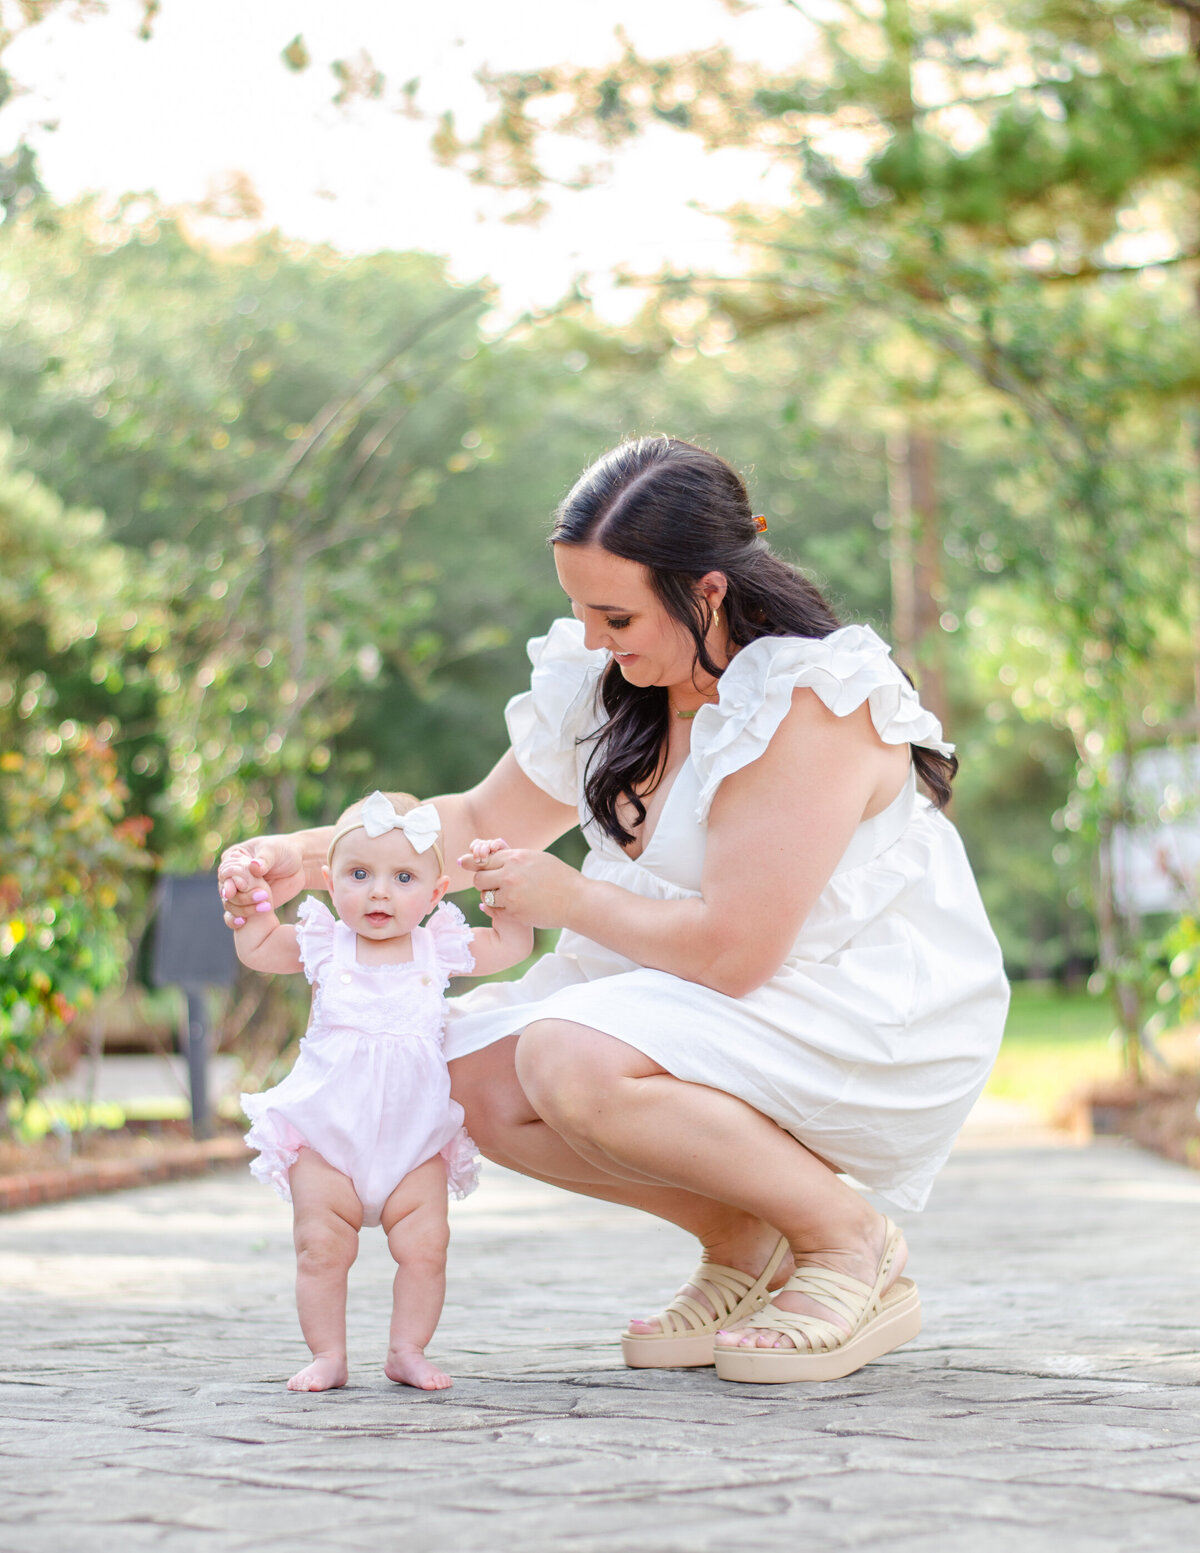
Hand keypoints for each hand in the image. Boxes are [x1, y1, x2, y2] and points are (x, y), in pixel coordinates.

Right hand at [218, 836, 305, 929]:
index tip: (245, 886)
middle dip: (242, 897)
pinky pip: (235, 915)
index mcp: (233, 858)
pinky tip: (242, 922)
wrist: (299, 866)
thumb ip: (264, 860)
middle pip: (226, 892)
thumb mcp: (274, 851)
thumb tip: (254, 866)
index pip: (225, 872)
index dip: (232, 881)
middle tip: (263, 895)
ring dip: (245, 909)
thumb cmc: (284, 852)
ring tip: (266, 906)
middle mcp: (232, 876)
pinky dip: (236, 920)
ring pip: (231, 905)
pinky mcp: (248, 905)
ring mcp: (240, 892)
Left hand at [457, 845, 581, 929]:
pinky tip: (511, 907)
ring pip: (484, 896)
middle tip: (493, 884)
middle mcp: (510, 875)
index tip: (463, 862)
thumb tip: (491, 854)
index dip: (473, 862)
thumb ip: (513, 857)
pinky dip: (498, 909)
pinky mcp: (513, 913)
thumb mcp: (537, 858)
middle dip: (483, 881)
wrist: (576, 900)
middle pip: (479, 878)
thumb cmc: (559, 877)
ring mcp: (511, 895)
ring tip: (506, 896)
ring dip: (491, 896)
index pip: (484, 859)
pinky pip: (494, 910)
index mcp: (516, 857)